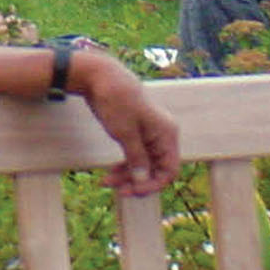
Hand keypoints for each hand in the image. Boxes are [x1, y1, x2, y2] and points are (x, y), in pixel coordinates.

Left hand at [73, 52, 180, 196]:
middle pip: (156, 169)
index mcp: (166, 132)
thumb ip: (137, 158)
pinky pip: (135, 157)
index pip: (169, 169)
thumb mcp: (125, 133)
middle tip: (117, 190)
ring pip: (143, 165)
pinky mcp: (136, 133)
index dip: (154, 183)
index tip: (134, 191)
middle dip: (137, 181)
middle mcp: (161, 135)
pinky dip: (124, 166)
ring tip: (106, 182)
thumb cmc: (116, 101)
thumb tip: (143, 181)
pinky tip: (110, 174)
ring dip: (127, 176)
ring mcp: (148, 134)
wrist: (100, 77)